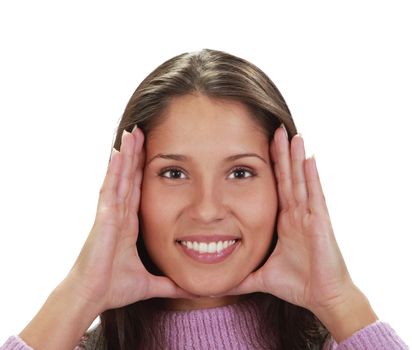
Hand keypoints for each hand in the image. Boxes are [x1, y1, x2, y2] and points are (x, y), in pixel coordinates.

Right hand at [66, 127, 188, 313]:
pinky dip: (114, 170)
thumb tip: (188, 290)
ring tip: (132, 132)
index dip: (142, 171)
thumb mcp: (149, 283)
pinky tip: (118, 152)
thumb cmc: (113, 289)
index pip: (138, 190)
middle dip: (134, 155)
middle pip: (129, 177)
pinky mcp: (104, 217)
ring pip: (120, 177)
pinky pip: (111, 188)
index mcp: (129, 224)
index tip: (150, 153)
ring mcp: (111, 213)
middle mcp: (119, 214)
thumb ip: (168, 284)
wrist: (91, 297)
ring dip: (126, 155)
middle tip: (140, 131)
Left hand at [228, 126, 358, 315]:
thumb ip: (241, 277)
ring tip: (293, 135)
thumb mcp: (261, 276)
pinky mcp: (320, 224)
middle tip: (276, 128)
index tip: (261, 146)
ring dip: (296, 158)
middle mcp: (296, 214)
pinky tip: (309, 159)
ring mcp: (309, 217)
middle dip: (281, 154)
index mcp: (283, 221)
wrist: (322, 299)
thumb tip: (218, 286)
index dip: (270, 167)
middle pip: (287, 178)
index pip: (275, 188)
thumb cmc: (298, 284)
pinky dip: (312, 178)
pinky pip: (315, 197)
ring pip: (301, 182)